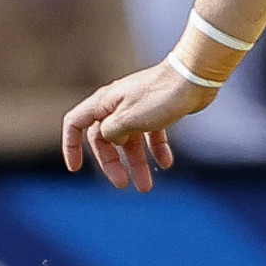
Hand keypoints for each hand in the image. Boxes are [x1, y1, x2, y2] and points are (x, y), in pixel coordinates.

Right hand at [62, 63, 219, 191]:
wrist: (194, 78)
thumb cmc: (159, 96)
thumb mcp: (127, 120)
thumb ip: (111, 133)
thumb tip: (109, 140)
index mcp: (104, 103)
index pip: (76, 124)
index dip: (71, 146)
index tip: (75, 168)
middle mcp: (117, 104)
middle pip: (105, 139)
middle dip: (112, 163)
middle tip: (123, 184)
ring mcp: (137, 107)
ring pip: (130, 141)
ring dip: (136, 163)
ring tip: (146, 187)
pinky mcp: (157, 111)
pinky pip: (151, 135)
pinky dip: (156, 150)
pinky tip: (165, 164)